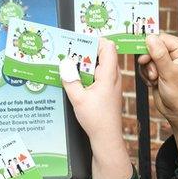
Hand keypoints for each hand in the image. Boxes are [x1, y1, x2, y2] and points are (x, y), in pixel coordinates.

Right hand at [62, 39, 131, 178]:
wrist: (107, 138)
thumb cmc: (97, 120)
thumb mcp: (78, 99)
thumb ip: (70, 79)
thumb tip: (64, 63)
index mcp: (109, 75)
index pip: (108, 46)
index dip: (95, 40)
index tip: (80, 41)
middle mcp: (113, 77)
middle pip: (102, 54)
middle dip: (85, 51)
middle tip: (70, 52)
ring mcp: (111, 84)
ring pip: (98, 66)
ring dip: (84, 64)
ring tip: (68, 66)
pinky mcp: (107, 92)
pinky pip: (98, 76)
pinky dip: (87, 75)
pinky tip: (74, 80)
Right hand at [138, 34, 177, 164]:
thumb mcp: (170, 73)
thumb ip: (159, 55)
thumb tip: (150, 38)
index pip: (161, 38)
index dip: (150, 47)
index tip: (143, 58)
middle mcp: (175, 52)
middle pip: (151, 46)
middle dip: (149, 61)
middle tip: (153, 74)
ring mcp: (166, 60)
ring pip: (146, 56)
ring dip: (147, 70)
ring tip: (155, 80)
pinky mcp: (158, 69)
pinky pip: (145, 66)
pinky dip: (146, 75)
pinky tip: (153, 83)